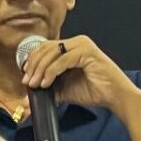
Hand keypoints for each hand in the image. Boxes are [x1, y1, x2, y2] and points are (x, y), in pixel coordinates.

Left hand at [20, 34, 137, 113]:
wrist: (114, 96)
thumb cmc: (94, 90)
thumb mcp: (65, 90)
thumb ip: (48, 89)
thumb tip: (28, 99)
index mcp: (71, 47)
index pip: (44, 48)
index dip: (32, 61)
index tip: (25, 77)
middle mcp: (76, 42)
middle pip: (45, 48)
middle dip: (33, 66)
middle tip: (27, 82)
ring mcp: (82, 45)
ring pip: (52, 53)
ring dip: (40, 69)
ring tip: (35, 84)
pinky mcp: (87, 52)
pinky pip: (62, 60)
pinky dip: (51, 72)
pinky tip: (46, 83)